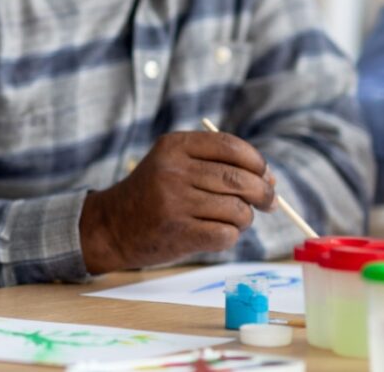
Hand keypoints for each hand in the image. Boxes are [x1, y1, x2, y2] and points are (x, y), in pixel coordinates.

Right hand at [79, 131, 274, 272]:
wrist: (112, 226)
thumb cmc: (154, 195)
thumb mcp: (175, 166)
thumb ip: (218, 166)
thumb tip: (271, 180)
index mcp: (174, 146)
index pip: (231, 146)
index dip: (257, 162)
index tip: (265, 175)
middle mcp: (173, 170)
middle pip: (239, 179)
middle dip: (263, 193)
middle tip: (269, 203)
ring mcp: (174, 202)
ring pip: (237, 210)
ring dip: (244, 219)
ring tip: (231, 220)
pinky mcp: (178, 232)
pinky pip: (226, 234)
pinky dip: (229, 236)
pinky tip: (215, 233)